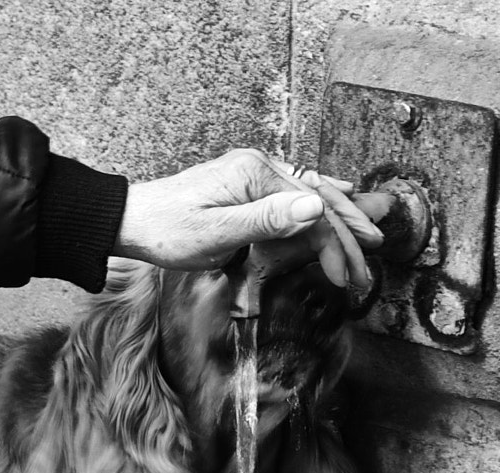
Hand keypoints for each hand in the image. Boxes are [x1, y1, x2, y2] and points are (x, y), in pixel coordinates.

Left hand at [114, 148, 383, 286]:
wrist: (133, 221)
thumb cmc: (167, 231)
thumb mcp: (217, 233)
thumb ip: (268, 220)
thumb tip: (317, 206)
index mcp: (255, 175)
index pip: (311, 211)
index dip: (334, 245)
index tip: (345, 277)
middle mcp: (259, 167)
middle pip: (317, 200)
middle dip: (347, 236)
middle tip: (367, 270)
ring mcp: (253, 174)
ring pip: (309, 195)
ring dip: (338, 221)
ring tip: (367, 240)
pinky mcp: (246, 185)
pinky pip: (292, 193)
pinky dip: (317, 203)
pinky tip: (336, 200)